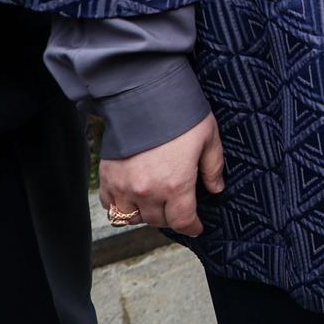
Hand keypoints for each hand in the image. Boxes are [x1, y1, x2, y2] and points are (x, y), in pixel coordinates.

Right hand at [98, 113, 224, 236]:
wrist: (145, 95)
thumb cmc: (181, 115)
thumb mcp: (209, 138)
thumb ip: (213, 168)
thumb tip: (216, 189)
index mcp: (176, 185)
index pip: (183, 221)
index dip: (192, 227)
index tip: (198, 227)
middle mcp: (147, 191)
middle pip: (158, 220)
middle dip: (172, 217)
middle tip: (179, 207)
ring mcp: (124, 186)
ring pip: (132, 217)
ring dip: (146, 214)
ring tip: (156, 203)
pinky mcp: (107, 177)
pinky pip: (110, 205)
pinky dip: (120, 206)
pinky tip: (132, 197)